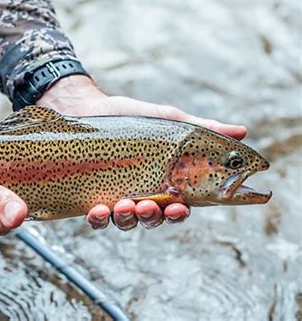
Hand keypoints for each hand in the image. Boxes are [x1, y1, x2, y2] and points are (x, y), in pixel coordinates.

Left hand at [37, 75, 246, 230]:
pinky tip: (99, 210)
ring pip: (126, 222)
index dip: (179, 212)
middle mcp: (140, 195)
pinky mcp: (91, 196)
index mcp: (162, 183)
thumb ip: (201, 130)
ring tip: (126, 205)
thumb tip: (242, 132)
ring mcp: (115, 198)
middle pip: (152, 219)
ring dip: (129, 219)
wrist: (88, 108)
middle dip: (154, 218)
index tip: (180, 207)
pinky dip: (99, 219)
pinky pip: (96, 219)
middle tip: (151, 207)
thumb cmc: (131, 117)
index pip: (176, 206)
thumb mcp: (169, 121)